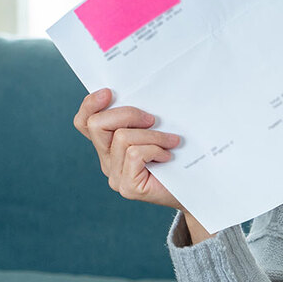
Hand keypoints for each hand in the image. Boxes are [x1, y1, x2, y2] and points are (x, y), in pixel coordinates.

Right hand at [73, 88, 182, 208]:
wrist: (197, 189)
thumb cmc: (180, 157)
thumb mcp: (158, 130)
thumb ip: (143, 118)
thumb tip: (142, 95)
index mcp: (110, 145)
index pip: (85, 123)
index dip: (90, 105)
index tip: (108, 92)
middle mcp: (107, 161)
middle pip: (97, 125)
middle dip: (128, 114)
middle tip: (153, 119)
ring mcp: (115, 176)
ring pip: (121, 138)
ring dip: (152, 135)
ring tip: (172, 141)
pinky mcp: (128, 187)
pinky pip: (134, 154)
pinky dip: (155, 149)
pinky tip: (168, 156)